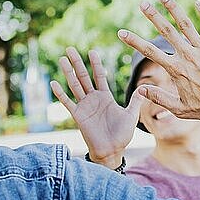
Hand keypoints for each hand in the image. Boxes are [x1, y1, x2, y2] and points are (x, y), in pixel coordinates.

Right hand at [50, 47, 144, 167]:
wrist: (112, 151)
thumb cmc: (122, 135)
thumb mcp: (132, 114)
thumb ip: (136, 100)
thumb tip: (145, 86)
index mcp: (105, 97)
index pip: (99, 76)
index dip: (96, 64)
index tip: (92, 51)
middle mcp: (93, 99)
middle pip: (84, 77)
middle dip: (78, 63)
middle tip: (70, 48)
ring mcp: (84, 106)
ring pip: (74, 86)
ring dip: (68, 72)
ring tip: (62, 59)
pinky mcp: (78, 116)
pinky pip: (67, 102)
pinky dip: (60, 94)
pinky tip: (54, 83)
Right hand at [118, 0, 199, 145]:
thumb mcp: (179, 108)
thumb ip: (159, 98)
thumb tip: (140, 90)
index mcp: (176, 69)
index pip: (150, 52)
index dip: (133, 41)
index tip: (121, 32)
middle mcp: (188, 55)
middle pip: (167, 31)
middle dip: (153, 16)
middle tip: (142, 3)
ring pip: (186, 24)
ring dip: (174, 8)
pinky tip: (198, 2)